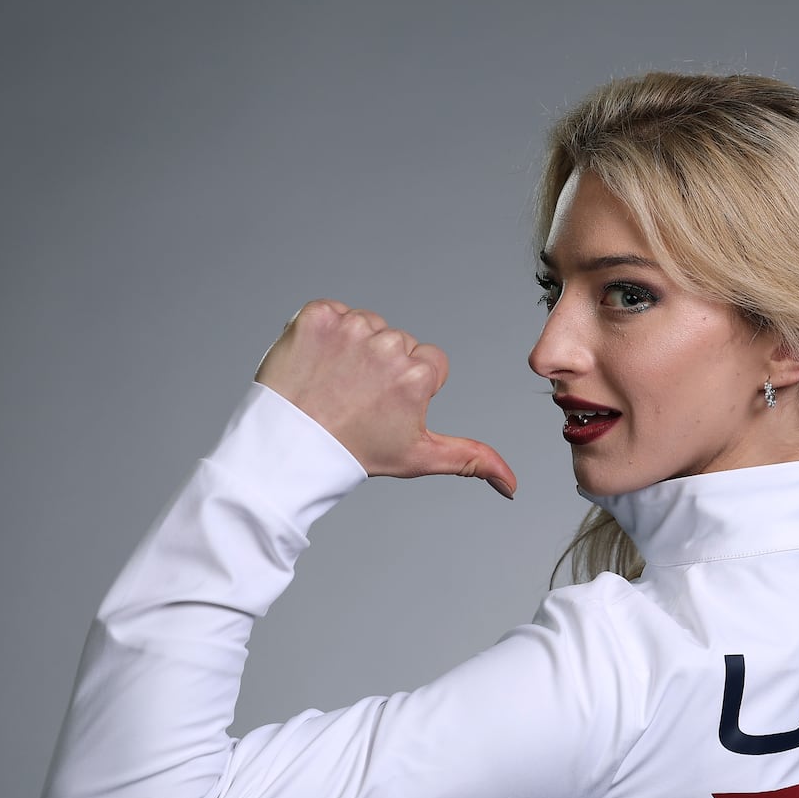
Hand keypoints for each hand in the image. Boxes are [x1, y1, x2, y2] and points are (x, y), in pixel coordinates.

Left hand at [255, 300, 515, 497]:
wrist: (287, 447)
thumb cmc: (353, 452)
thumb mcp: (419, 458)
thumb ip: (472, 460)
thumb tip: (511, 484)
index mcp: (418, 373)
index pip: (428, 363)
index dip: (407, 388)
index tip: (383, 407)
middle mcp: (388, 343)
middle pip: (397, 343)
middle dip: (380, 366)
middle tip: (354, 399)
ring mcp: (349, 327)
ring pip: (366, 327)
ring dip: (352, 348)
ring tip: (333, 383)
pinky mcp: (316, 315)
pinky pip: (331, 314)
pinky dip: (323, 334)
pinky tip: (315, 364)